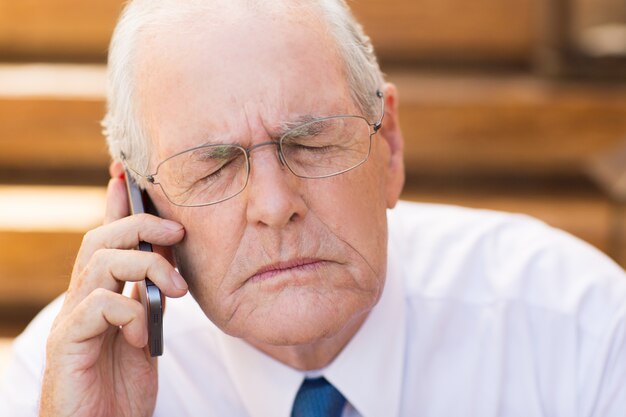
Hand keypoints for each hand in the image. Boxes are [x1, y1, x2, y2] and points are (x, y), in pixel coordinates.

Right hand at [39, 163, 186, 416]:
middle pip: (100, 239)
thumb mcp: (146, 330)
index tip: (128, 173)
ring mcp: (73, 320)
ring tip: (176, 290)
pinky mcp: (69, 344)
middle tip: (178, 233)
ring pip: (100, 263)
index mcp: (103, 292)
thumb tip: (168, 257)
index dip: (118, 203)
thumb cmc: (122, 384)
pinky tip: (145, 335)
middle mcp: (83, 299)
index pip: (108, 236)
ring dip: (147, 267)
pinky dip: (131, 312)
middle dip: (141, 225)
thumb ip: (150, 295)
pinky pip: (99, 306)